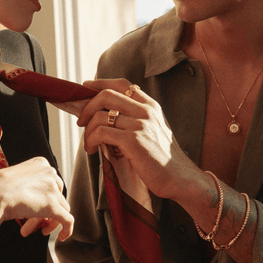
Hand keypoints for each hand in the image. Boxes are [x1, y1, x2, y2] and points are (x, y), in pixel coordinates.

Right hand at [0, 157, 73, 240]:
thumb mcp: (15, 177)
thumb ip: (30, 183)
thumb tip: (36, 198)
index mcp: (41, 164)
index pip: (52, 183)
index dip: (45, 197)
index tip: (35, 206)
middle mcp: (50, 173)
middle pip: (57, 196)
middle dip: (46, 210)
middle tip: (34, 221)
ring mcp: (52, 189)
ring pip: (60, 209)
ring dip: (46, 221)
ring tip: (32, 230)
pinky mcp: (52, 206)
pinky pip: (68, 220)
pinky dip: (67, 229)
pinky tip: (62, 237)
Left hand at [77, 79, 197, 200]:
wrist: (180, 178)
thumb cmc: (164, 160)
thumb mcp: (155, 131)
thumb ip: (138, 119)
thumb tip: (108, 115)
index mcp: (152, 107)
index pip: (123, 84)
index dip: (100, 83)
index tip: (86, 88)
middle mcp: (146, 111)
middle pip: (107, 95)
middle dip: (87, 106)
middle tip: (82, 121)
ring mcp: (140, 125)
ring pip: (100, 116)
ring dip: (87, 130)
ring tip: (88, 144)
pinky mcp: (133, 141)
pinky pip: (101, 132)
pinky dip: (90, 141)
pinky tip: (92, 150)